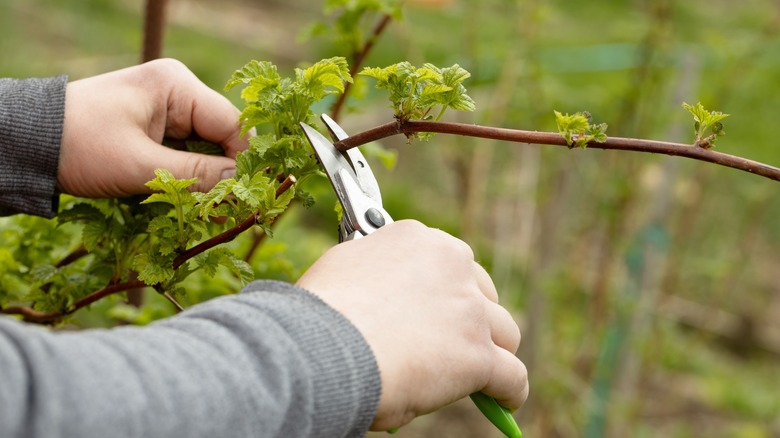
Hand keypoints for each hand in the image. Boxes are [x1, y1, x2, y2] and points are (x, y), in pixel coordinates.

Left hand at [58, 59, 247, 197]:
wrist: (28, 144)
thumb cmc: (80, 146)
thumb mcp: (140, 165)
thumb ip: (195, 175)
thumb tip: (241, 186)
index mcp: (176, 85)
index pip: (231, 124)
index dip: (243, 161)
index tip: (245, 197)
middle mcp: (176, 93)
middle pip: (221, 137)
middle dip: (223, 174)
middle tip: (224, 210)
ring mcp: (165, 111)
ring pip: (205, 150)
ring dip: (205, 180)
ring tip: (205, 211)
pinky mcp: (154, 130)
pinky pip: (185, 155)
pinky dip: (187, 179)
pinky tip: (186, 202)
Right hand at [296, 220, 528, 430]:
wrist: (323, 345)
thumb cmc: (321, 314)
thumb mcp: (347, 271)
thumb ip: (376, 278)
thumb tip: (382, 308)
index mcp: (416, 239)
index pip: (446, 262)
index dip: (442, 291)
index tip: (435, 309)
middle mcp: (451, 264)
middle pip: (481, 292)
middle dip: (472, 316)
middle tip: (455, 340)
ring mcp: (468, 310)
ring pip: (503, 332)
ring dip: (493, 350)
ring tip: (486, 372)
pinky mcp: (477, 354)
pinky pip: (512, 375)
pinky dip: (510, 390)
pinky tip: (505, 400)